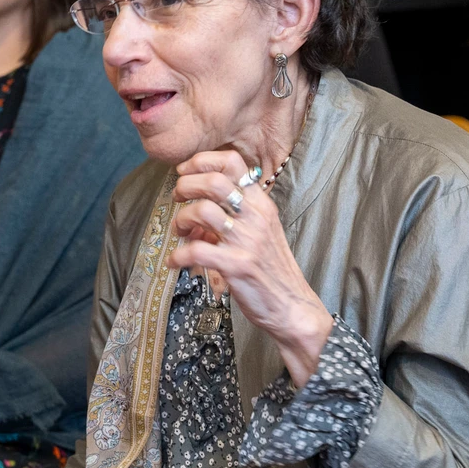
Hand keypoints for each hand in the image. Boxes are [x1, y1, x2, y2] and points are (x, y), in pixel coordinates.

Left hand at [169, 150, 334, 386]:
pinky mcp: (236, 266)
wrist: (293, 306)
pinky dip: (178, 255)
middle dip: (185, 186)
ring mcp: (246, 241)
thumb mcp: (260, 233)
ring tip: (180, 232)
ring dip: (181, 219)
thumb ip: (233, 217)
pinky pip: (196, 251)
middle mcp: (255, 217)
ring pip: (202, 211)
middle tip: (177, 199)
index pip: (233, 163)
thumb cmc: (271, 269)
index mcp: (261, 204)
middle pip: (213, 181)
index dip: (202, 161)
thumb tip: (196, 214)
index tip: (185, 172)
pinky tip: (175, 262)